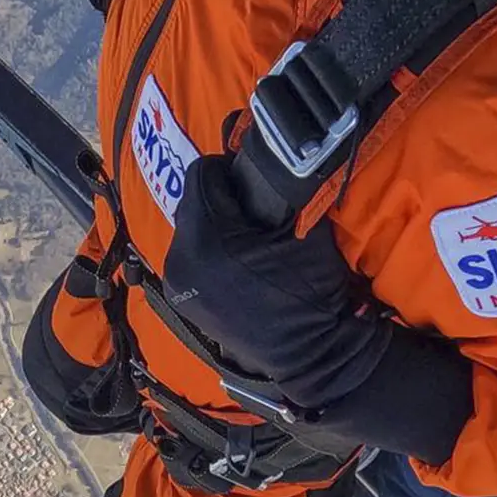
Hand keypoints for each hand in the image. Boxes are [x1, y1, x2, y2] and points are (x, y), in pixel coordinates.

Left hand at [165, 129, 476, 464]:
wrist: (316, 354)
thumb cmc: (313, 290)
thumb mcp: (302, 227)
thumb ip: (278, 183)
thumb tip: (260, 142)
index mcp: (207, 238)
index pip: (202, 174)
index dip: (228, 167)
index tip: (251, 176)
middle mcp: (181, 259)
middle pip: (192, 200)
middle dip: (220, 195)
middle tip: (254, 204)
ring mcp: (179, 283)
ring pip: (189, 227)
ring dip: (213, 221)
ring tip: (248, 232)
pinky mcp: (184, 299)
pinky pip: (190, 255)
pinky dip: (208, 248)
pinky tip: (237, 256)